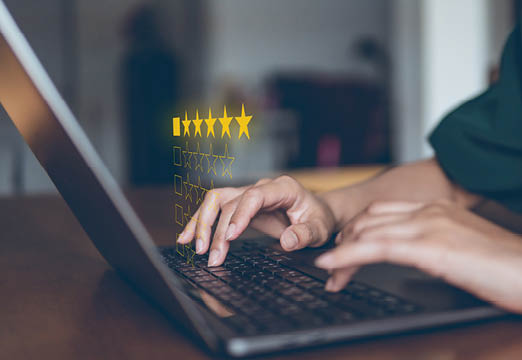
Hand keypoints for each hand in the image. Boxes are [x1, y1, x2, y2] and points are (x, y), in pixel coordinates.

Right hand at [177, 175, 335, 266]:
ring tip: (193, 246)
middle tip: (212, 256)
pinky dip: (200, 222)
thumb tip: (287, 241)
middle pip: (231, 201)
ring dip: (202, 222)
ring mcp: (248, 194)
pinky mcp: (240, 205)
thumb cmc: (318, 219)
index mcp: (282, 188)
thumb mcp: (319, 229)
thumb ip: (305, 234)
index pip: (255, 196)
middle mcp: (262, 187)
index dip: (240, 214)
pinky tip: (187, 238)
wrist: (316, 213)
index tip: (231, 236)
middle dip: (218, 229)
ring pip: (216, 200)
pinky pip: (216, 209)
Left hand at [315, 199, 521, 312]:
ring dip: (341, 251)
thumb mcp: (462, 246)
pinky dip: (348, 256)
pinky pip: (377, 248)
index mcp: (437, 208)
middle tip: (331, 262)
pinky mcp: (430, 247)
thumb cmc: (505, 266)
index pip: (382, 212)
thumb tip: (415, 253)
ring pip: (368, 232)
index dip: (357, 228)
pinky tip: (332, 264)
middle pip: (369, 220)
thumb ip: (435, 242)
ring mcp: (429, 226)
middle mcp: (429, 211)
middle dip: (345, 240)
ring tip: (327, 269)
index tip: (344, 246)